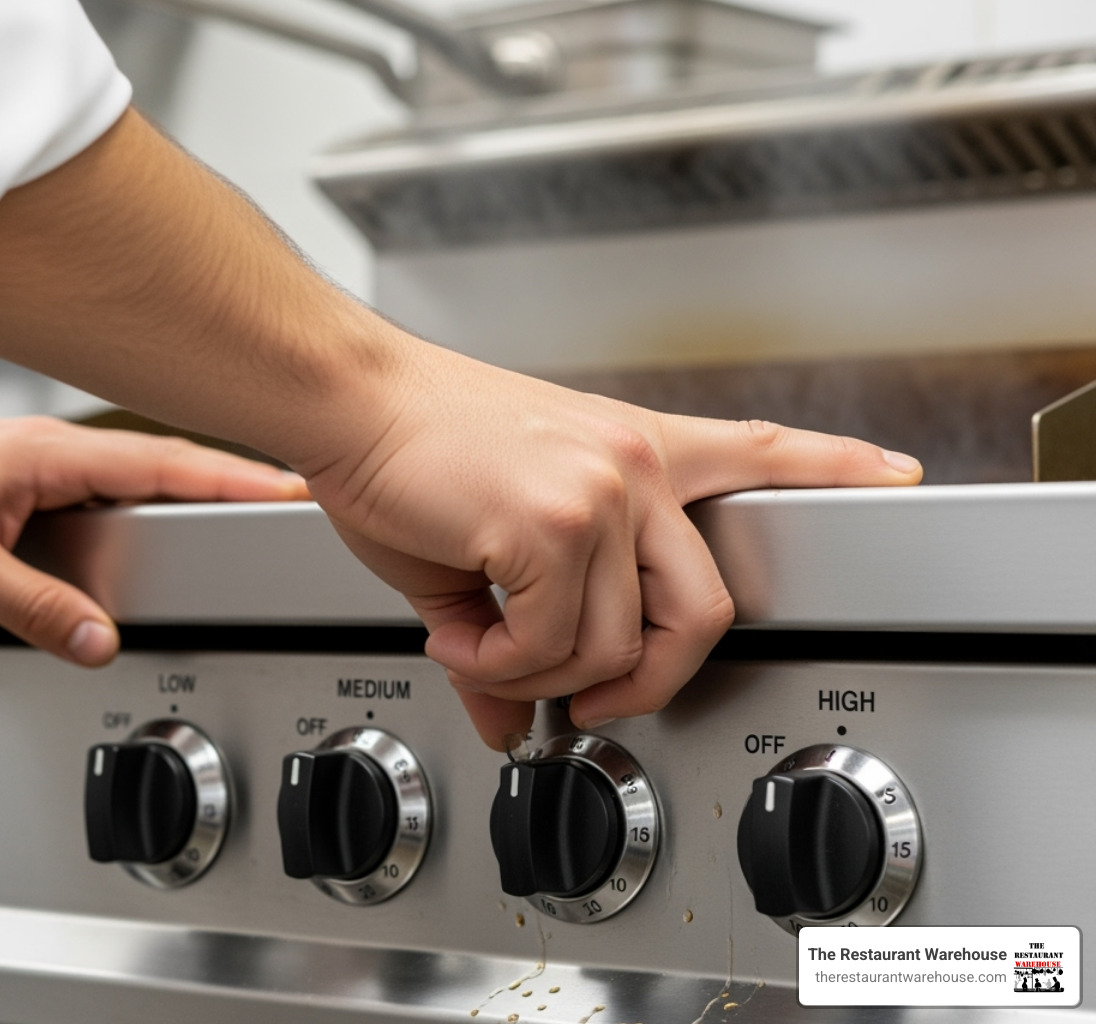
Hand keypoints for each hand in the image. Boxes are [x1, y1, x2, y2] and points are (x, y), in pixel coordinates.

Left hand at [0, 417, 306, 661]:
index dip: (230, 476)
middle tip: (293, 493)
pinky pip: (111, 487)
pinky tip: (164, 519)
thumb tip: (99, 638)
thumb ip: (37, 607)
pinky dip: (152, 499)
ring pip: (140, 473)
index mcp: (50, 456)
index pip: (162, 463)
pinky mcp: (33, 478)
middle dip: (233, 476)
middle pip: (167, 460)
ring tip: (246, 506)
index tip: (287, 483)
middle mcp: (55, 450)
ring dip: (195, 485)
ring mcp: (45, 461)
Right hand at [306, 344, 921, 749]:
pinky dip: (498, 662)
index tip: (896, 475)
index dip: (835, 466)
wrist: (345, 401)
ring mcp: (604, 490)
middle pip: (708, 613)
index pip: (758, 448)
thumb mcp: (479, 545)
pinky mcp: (554, 520)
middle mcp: (636, 465)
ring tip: (476, 643)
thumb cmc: (407, 452)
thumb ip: (516, 632)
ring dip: (536, 674)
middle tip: (582, 700)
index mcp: (632, 450)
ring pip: (613, 646)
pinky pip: (550, 643)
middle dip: (644, 683)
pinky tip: (457, 631)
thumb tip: (505, 716)